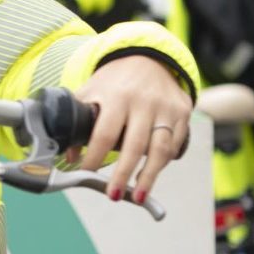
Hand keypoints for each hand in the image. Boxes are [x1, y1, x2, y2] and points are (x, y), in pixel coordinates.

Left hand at [73, 55, 192, 203]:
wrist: (148, 57)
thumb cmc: (114, 79)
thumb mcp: (91, 91)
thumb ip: (78, 120)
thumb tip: (70, 156)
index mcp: (116, 96)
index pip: (104, 133)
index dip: (95, 157)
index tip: (85, 173)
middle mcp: (144, 102)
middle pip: (135, 146)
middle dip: (123, 174)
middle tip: (112, 194)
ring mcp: (166, 108)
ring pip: (160, 149)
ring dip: (149, 176)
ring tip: (137, 196)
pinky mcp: (183, 113)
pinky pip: (175, 144)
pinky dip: (164, 162)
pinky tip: (152, 173)